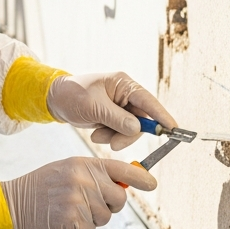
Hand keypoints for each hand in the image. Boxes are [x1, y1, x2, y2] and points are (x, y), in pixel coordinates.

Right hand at [1, 157, 155, 228]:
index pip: (121, 169)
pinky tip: (64, 220)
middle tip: (88, 203)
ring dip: (92, 219)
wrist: (14, 202)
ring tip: (71, 210)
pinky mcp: (72, 219)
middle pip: (118, 199)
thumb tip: (125, 184)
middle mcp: (84, 179)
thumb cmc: (43, 186)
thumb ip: (95, 174)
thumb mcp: (68, 169)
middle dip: (109, 205)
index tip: (152, 184)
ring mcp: (78, 199)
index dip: (141, 178)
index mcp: (84, 164)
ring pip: (105, 217)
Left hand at [46, 72, 177, 150]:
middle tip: (114, 144)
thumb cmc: (73, 95)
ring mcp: (120, 107)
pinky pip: (120, 132)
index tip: (173, 129)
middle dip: (128, 134)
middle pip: (141, 120)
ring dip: (116, 137)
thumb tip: (137, 129)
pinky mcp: (114, 117)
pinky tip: (96, 134)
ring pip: (131, 129)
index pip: (148, 101)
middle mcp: (125, 94)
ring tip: (97, 136)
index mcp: (123, 84)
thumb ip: (117, 119)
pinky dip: (110, 137)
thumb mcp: (94, 107)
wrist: (55, 100)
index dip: (162, 116)